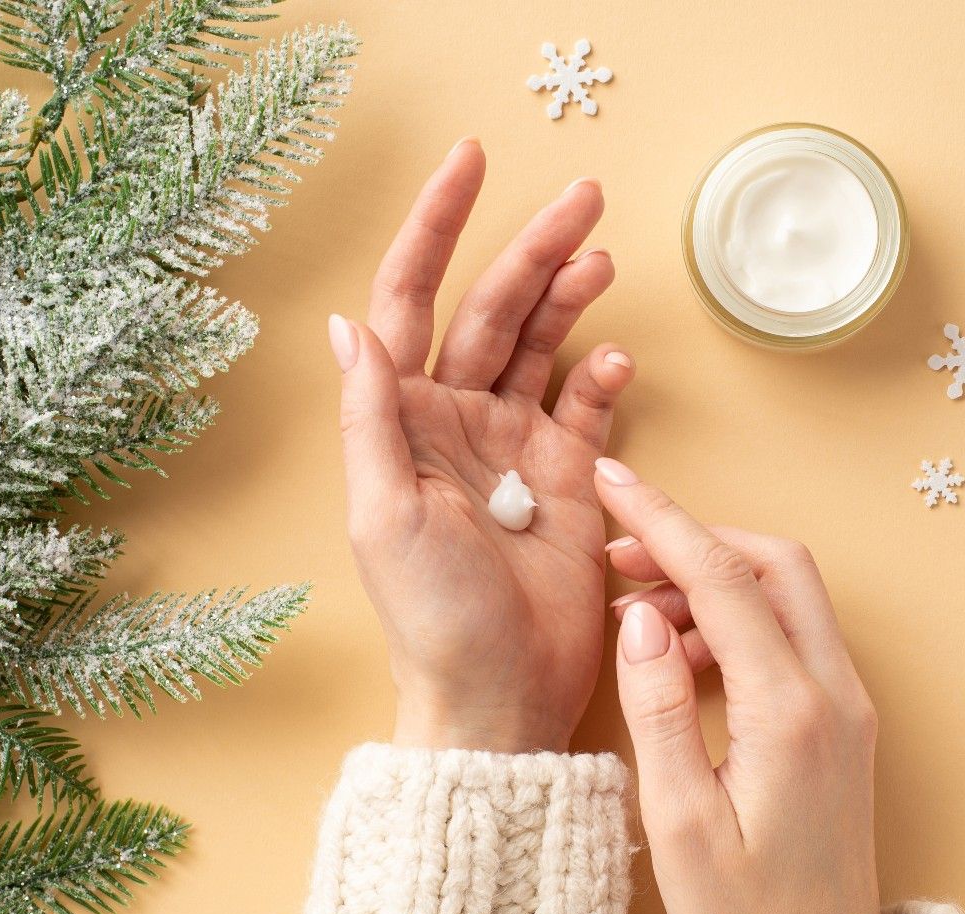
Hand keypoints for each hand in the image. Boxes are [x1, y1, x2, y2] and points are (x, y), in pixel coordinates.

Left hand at [332, 139, 633, 753]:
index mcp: (403, 421)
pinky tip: (616, 356)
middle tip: (585, 198)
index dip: (437, 229)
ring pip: (543, 346)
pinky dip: (603, 377)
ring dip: (570, 297)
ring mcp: (516, 450)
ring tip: (602, 257)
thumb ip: (373, 417)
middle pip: (494, 309)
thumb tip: (348, 326)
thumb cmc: (430, 618)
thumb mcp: (383, 514)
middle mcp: (457, 423)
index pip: (412, 300)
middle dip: (533, 249)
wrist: (499, 697)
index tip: (470, 164)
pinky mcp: (569, 482)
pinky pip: (587, 409)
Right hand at [592, 459, 890, 913]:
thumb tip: (641, 619)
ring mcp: (846, 705)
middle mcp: (834, 694)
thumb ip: (661, 712)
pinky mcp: (840, 722)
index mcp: (790, 712)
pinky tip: (679, 657)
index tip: (613, 482)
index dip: (662, 521)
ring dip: (713, 581)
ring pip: (787, 595)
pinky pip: (792, 637)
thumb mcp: (681, 823)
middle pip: (773, 563)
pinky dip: (736, 620)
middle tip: (619, 555)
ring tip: (636, 612)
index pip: (724, 578)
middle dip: (695, 539)